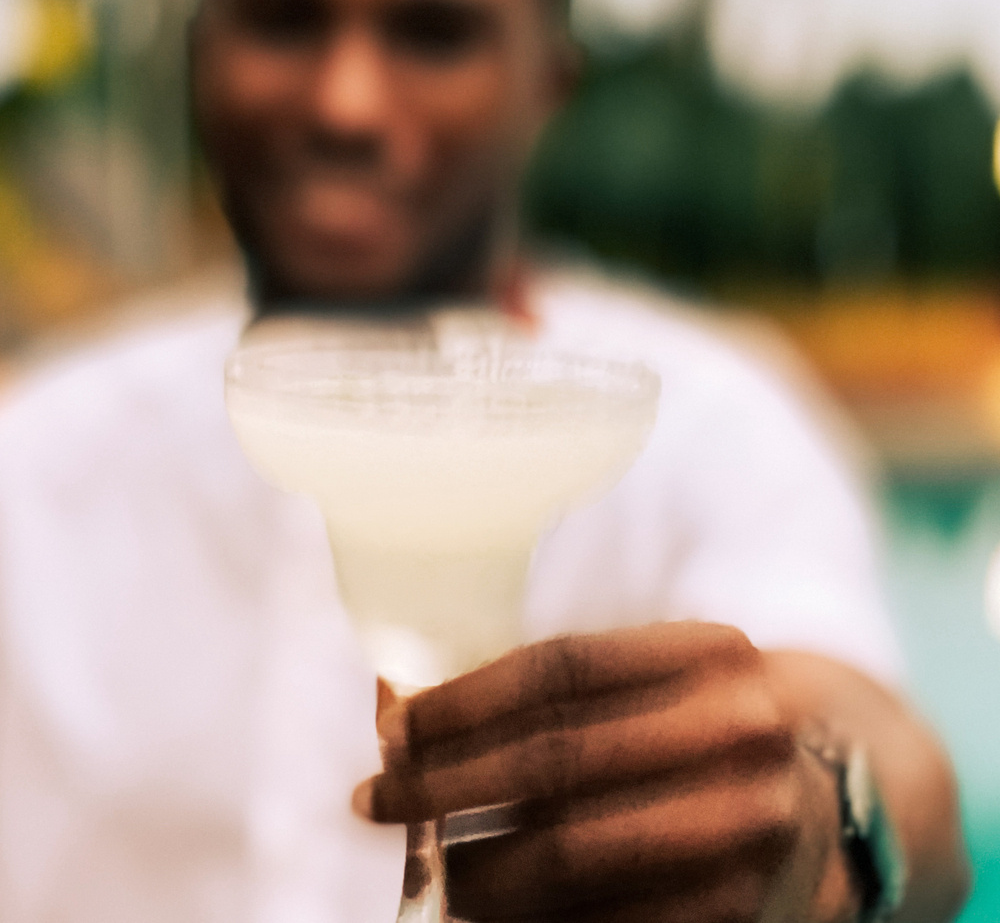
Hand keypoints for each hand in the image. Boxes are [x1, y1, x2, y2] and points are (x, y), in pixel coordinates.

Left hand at [353, 622, 855, 921]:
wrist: (839, 800)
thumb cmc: (705, 726)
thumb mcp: (657, 681)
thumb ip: (553, 695)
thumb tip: (399, 707)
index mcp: (715, 651)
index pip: (563, 669)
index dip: (464, 699)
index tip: (392, 726)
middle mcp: (746, 731)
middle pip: (561, 759)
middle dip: (450, 784)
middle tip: (378, 801)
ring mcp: (755, 827)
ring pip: (577, 853)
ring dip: (479, 866)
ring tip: (425, 865)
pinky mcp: (749, 913)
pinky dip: (538, 922)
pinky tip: (489, 913)